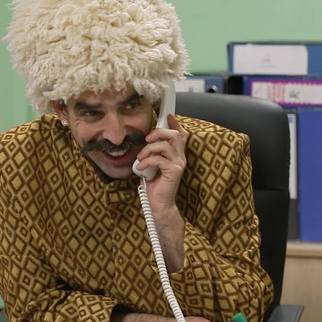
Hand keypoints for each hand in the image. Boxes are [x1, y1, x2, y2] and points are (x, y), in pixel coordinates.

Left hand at [135, 114, 188, 270]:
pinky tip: (140, 168)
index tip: (168, 115)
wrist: (159, 205)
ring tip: (141, 158)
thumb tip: (146, 139)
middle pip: (174, 135)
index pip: (181, 134)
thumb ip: (154, 153)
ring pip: (165, 146)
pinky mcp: (174, 172)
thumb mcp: (153, 165)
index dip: (175, 123)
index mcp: (176, 155)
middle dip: (158, 133)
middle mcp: (180, 158)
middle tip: (146, 139)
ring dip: (149, 149)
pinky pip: (159, 159)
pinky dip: (146, 162)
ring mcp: (178, 165)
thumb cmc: (155, 186)